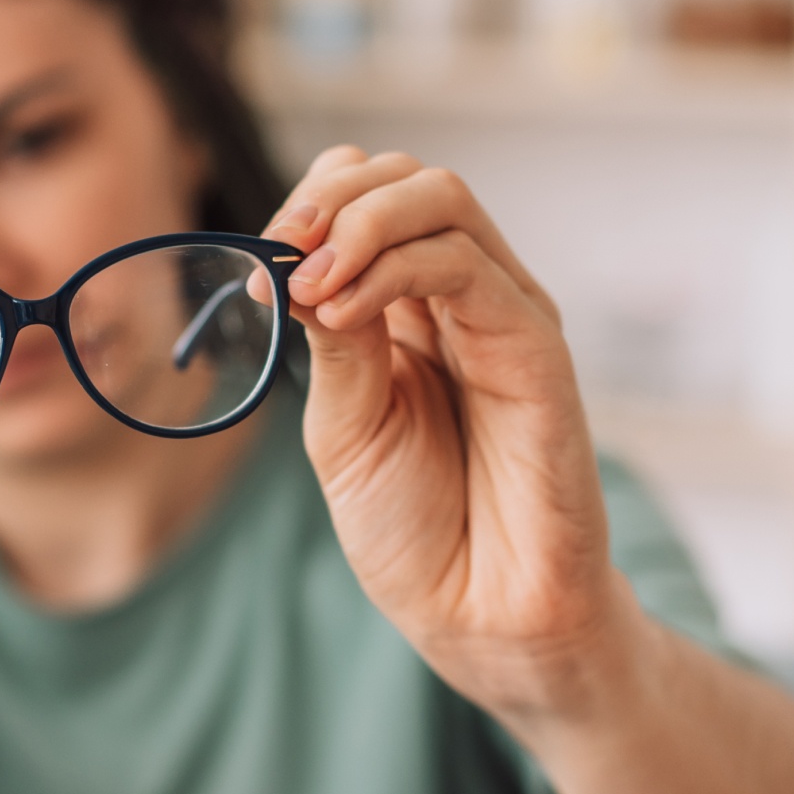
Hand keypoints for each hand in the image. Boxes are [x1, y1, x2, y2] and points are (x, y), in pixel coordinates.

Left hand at [265, 147, 646, 723]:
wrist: (479, 614)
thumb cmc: (416, 531)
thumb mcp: (344, 427)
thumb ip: (332, 342)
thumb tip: (299, 259)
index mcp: (408, 314)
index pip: (364, 202)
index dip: (306, 208)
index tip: (257, 265)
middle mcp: (460, 300)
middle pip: (404, 179)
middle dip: (326, 197)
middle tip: (278, 252)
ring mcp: (501, 315)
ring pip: (440, 198)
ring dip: (356, 223)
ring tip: (307, 284)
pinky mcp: (536, 344)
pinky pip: (467, 265)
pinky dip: (393, 266)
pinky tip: (341, 309)